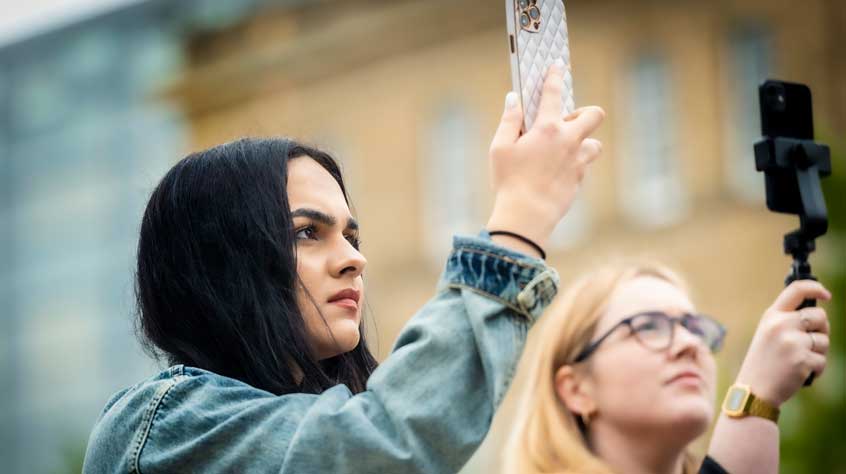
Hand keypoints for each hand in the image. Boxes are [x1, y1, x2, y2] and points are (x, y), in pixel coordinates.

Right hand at [487, 61, 604, 249]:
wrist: (527, 217)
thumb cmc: (509, 181)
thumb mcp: (499, 148)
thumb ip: (509, 121)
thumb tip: (513, 99)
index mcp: (547, 129)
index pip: (554, 94)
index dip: (555, 76)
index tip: (557, 66)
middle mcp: (568, 141)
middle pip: (594, 114)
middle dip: (586, 112)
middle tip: (569, 120)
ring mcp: (578, 161)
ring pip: (595, 143)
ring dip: (583, 142)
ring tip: (564, 150)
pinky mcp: (580, 180)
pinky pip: (585, 165)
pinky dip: (575, 164)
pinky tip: (558, 172)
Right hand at [735, 280, 831, 406]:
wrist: (754, 390)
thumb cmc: (764, 362)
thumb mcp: (767, 333)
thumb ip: (787, 320)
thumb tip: (817, 314)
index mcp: (772, 315)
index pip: (796, 290)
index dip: (815, 288)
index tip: (826, 294)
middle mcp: (781, 324)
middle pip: (819, 316)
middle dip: (821, 329)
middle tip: (809, 342)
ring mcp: (792, 342)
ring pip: (824, 340)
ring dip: (818, 352)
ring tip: (798, 360)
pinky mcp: (802, 359)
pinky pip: (823, 360)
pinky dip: (816, 369)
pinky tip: (800, 373)